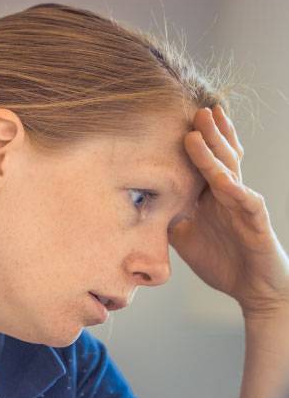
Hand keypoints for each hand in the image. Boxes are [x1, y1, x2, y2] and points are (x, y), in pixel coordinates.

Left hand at [168, 105, 288, 317]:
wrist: (253, 289)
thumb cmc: (221, 259)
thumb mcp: (185, 236)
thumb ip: (168, 217)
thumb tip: (141, 205)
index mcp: (212, 196)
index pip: (204, 162)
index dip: (195, 142)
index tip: (177, 120)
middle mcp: (228, 195)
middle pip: (218, 157)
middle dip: (207, 132)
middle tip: (194, 108)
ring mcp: (243, 206)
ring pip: (230, 171)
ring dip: (215, 150)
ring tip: (202, 128)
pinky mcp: (256, 222)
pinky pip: (246, 202)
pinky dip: (235, 189)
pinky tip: (223, 178)